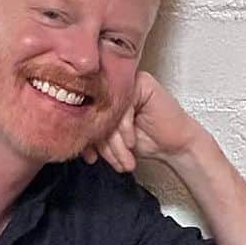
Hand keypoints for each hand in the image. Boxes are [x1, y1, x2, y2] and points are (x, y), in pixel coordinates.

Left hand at [82, 72, 202, 173]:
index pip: (84, 114)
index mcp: (101, 97)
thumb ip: (94, 135)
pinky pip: (124, 105)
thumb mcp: (112, 142)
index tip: (91, 158)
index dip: (86, 138)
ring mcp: (127, 82)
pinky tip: (132, 141)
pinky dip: (126, 128)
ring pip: (109, 111)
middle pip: (95, 113)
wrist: (175, 145)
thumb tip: (70, 137)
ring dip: (116, 141)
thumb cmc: (145, 141)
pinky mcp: (142, 83)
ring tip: (125, 159)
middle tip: (115, 162)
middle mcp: (112, 86)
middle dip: (104, 144)